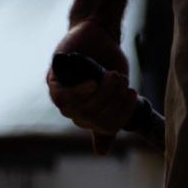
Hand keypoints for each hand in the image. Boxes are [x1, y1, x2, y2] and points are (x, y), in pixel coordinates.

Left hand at [46, 21, 137, 157]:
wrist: (98, 35)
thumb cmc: (110, 62)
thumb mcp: (119, 90)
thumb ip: (114, 117)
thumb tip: (102, 153)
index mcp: (92, 115)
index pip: (107, 128)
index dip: (123, 114)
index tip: (134, 96)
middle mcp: (76, 110)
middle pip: (95, 120)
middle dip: (115, 102)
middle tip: (125, 82)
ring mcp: (64, 97)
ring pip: (82, 111)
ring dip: (102, 95)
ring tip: (114, 77)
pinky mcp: (53, 82)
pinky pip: (64, 99)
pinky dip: (80, 93)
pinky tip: (91, 83)